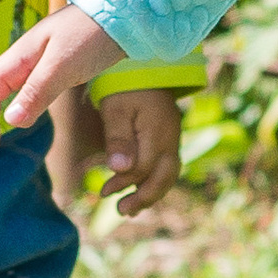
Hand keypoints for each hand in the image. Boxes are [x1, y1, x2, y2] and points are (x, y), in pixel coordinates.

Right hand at [0, 4, 126, 154]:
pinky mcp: (55, 68)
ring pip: (1, 89)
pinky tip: (10, 115)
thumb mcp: (64, 64)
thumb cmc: (94, 33)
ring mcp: (38, 63)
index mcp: (19, 56)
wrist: (125, 12)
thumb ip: (37, 91)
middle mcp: (23, 59)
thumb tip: (10, 121)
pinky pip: (21, 89)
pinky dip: (8, 105)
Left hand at [97, 86, 181, 217]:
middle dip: (145, 197)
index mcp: (157, 132)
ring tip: (131, 208)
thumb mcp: (114, 109)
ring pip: (170, 174)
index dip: (124, 182)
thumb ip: (117, 139)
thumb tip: (120, 169)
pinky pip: (168, 165)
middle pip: (165, 177)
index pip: (143, 168)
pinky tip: (141, 189)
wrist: (143, 66)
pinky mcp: (170, 137)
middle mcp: (171, 138)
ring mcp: (173, 138)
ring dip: (152, 193)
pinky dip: (156, 181)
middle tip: (123, 211)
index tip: (103, 191)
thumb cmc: (124, 86)